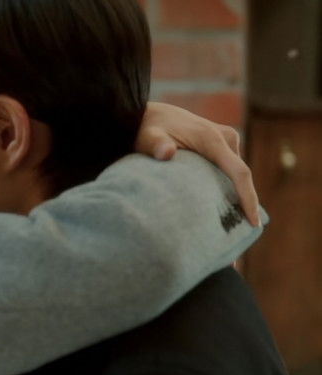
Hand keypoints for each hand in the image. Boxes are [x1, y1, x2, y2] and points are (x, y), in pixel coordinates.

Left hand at [135, 102, 259, 226]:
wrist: (146, 114)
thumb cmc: (146, 129)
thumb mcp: (148, 138)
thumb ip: (155, 146)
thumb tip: (166, 152)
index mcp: (211, 139)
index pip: (238, 172)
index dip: (248, 197)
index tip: (252, 221)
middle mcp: (224, 138)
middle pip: (240, 175)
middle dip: (245, 203)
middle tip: (241, 234)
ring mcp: (224, 140)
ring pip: (235, 173)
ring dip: (236, 195)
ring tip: (232, 227)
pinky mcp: (219, 144)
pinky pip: (229, 168)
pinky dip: (227, 186)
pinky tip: (222, 207)